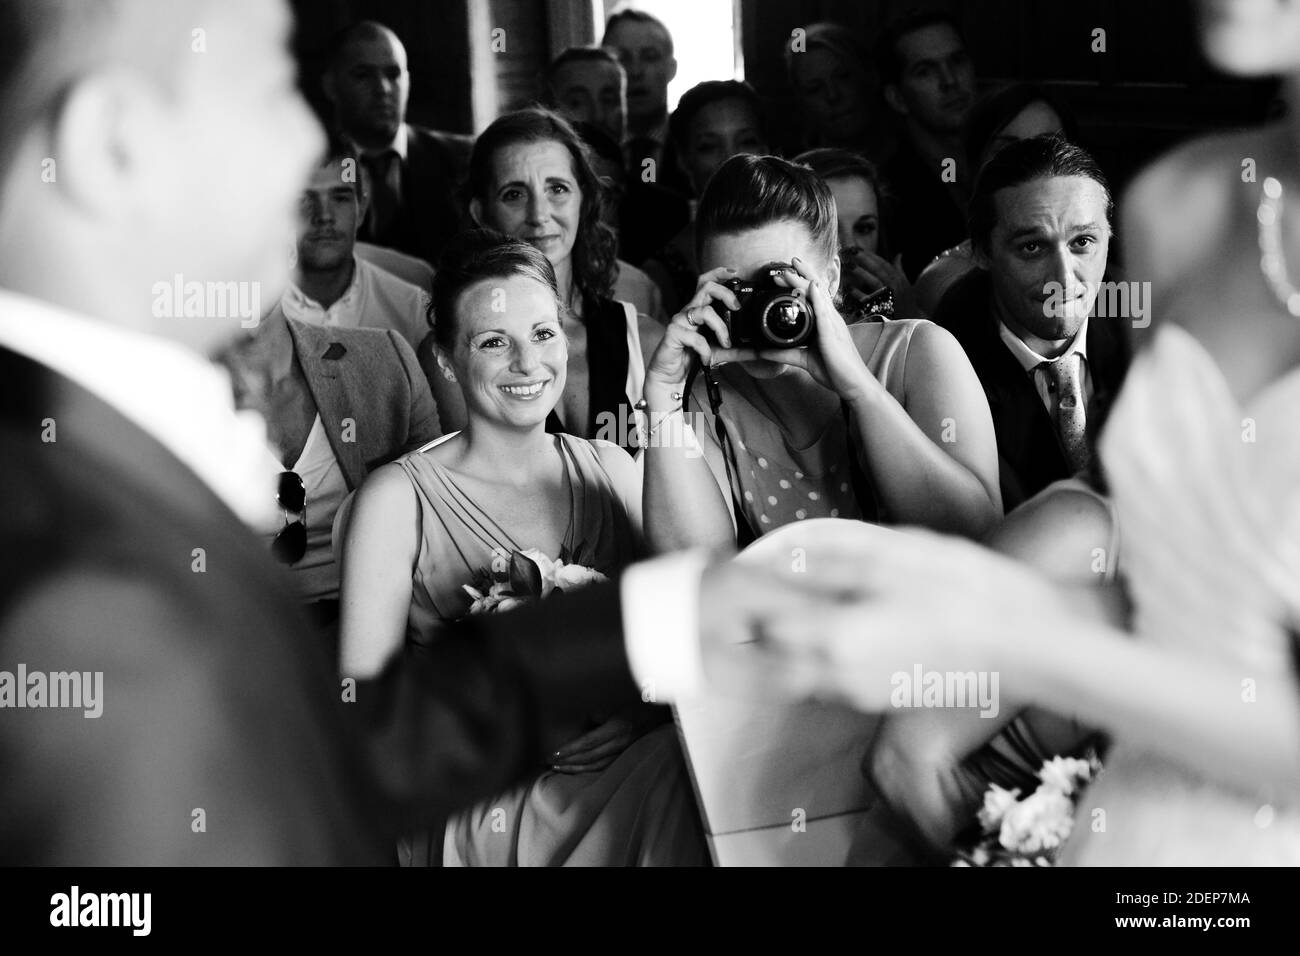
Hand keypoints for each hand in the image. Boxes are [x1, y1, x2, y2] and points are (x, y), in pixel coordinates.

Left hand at [550, 701, 665, 773]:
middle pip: (589, 757)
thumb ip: (595, 717)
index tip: (553, 753)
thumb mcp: (613, 706)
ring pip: (596, 766)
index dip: (569, 749)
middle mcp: (620, 743)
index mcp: (617, 727)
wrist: (657, 715)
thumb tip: (578, 728)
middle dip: (568, 761)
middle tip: (549, 762)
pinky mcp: (624, 757)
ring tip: (557, 768)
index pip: (588, 742)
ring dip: (575, 768)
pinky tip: (575, 769)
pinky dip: (587, 770)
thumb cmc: (632, 706)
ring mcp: (623, 752)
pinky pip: (604, 767)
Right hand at [643, 266, 739, 406]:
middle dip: (725, 293)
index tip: (736, 273)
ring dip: (720, 327)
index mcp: (699, 311)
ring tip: (725, 343)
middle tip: (736, 307)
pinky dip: (705, 349)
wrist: (671, 377)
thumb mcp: (721, 353)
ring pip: (703, 311)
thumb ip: (739, 350)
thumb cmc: (692, 359)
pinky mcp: (674, 334)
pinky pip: (695, 337)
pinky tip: (707, 358)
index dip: (719, 274)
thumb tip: (761, 351)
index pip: (707, 284)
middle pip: (705, 287)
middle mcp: (689, 312)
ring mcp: (680, 322)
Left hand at [719, 521, 1068, 713]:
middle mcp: (840, 675)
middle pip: (772, 656)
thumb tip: (785, 556)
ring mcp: (862, 694)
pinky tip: (850, 626)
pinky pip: (832, 681)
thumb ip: (832, 559)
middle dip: (761, 627)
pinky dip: (824, 656)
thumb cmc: (969, 592)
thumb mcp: (897, 556)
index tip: (744, 573)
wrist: (1030, 645)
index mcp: (837, 636)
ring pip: (799, 672)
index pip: (764, 620)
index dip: (748, 594)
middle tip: (760, 596)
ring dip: (793, 642)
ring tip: (805, 607)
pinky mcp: (884, 700)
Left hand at [739, 257, 877, 404]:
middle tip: (783, 265)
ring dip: (803, 280)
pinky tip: (812, 286)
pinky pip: (824, 312)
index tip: (785, 272)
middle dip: (799, 276)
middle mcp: (830, 319)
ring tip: (790, 268)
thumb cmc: (835, 370)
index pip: (813, 296)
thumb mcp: (804, 360)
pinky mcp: (832, 334)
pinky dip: (818, 298)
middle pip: (815, 290)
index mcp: (825, 322)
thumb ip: (785, 354)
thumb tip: (763, 351)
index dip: (800, 282)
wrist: (853, 384)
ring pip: (817, 296)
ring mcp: (833, 324)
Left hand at [842, 248, 917, 316]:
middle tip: (852, 251)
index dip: (871, 255)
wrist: (913, 320)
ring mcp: (889, 296)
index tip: (859, 248)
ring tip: (849, 266)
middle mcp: (895, 285)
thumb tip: (899, 255)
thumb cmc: (908, 301)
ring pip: (875, 281)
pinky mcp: (884, 308)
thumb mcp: (906, 284)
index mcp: (898, 278)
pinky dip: (860, 294)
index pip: (883, 263)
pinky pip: (870, 299)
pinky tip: (850, 288)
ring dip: (862, 273)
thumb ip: (899, 269)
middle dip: (865, 259)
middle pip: (878, 269)